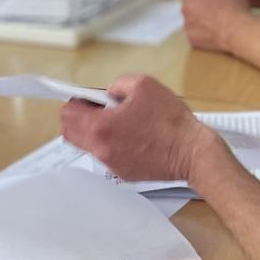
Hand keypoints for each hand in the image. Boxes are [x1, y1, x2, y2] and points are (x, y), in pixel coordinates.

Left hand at [59, 74, 216, 184]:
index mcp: (100, 127)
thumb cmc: (170, 120)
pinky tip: (132, 136)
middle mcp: (100, 149)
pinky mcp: (123, 174)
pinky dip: (110, 144)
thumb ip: (117, 84)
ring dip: (94, 131)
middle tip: (100, 109)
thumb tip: (108, 94)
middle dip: (79, 118)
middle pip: (70, 133)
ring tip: (121, 122)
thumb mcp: (143, 85)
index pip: (67, 114)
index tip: (90, 98)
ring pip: (88, 145)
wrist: (192, 153)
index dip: (77, 101)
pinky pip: (106, 156)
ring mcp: (111, 164)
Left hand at [181, 0, 251, 51]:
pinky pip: (193, 30)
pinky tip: (211, 31)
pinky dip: (199, 29)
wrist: (236, 32)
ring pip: (190, 15)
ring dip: (197, 14)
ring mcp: (187, 23)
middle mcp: (185, 5)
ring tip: (211, 18)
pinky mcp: (190, 37)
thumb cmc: (233, 6)